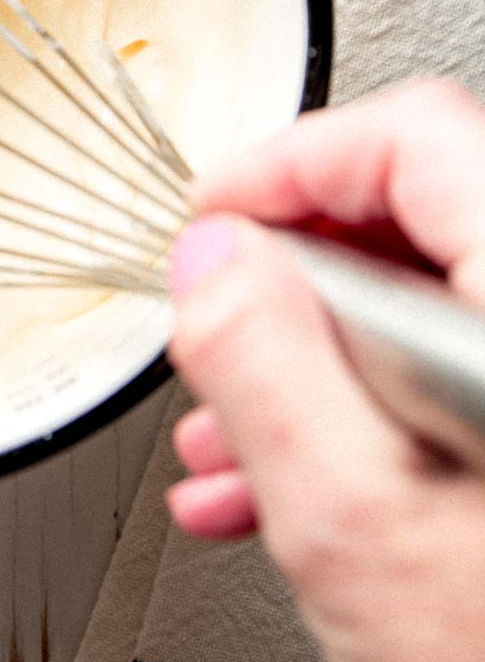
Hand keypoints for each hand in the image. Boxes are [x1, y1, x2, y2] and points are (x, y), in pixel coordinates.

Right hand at [165, 79, 484, 661]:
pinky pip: (450, 381)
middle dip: (285, 282)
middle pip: (415, 222)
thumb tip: (211, 261)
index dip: (290, 166)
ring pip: (426, 311)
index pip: (413, 142)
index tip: (213, 220)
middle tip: (211, 329)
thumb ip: (264, 359)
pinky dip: (364, 416)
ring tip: (228, 439)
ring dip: (310, 360)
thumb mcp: (353, 520)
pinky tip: (285, 487)